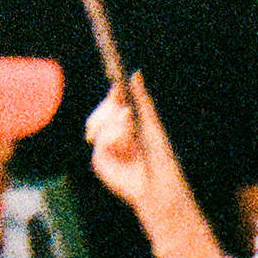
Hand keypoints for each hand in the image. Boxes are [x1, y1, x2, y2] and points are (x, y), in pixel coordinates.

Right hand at [81, 75, 195, 219]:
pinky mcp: (99, 158)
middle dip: (112, 107)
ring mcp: (105, 145)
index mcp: (127, 122)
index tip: (118, 87)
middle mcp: (114, 132)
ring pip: (97, 121)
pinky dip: (114, 137)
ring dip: (116, 123)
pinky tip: (126, 147)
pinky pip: (100, 137)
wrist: (157, 182)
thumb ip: (142, 99)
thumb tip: (135, 74)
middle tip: (128, 113)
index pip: (114, 101)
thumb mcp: (151, 122)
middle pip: (102, 109)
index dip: (114, 93)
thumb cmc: (160, 156)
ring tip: (131, 135)